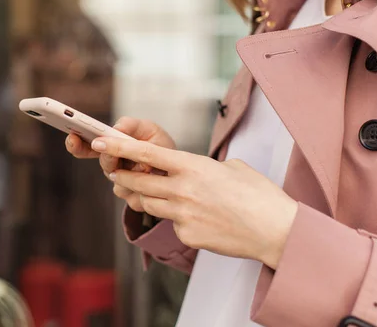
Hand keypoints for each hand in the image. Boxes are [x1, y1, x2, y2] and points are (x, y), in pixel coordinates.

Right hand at [66, 117, 175, 211]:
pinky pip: (133, 196)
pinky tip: (154, 179)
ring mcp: (122, 184)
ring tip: (150, 166)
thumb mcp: (150, 130)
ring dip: (135, 173)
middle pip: (104, 164)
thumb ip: (131, 125)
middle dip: (113, 157)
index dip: (76, 143)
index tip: (72, 137)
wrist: (180, 172)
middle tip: (119, 154)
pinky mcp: (134, 200)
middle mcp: (114, 166)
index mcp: (113, 147)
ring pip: (119, 182)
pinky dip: (147, 186)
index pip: (87, 147)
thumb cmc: (162, 147)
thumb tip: (115, 128)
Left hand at [90, 137, 297, 269]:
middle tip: (116, 173)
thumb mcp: (233, 168)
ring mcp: (182, 215)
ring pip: (148, 205)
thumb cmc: (259, 195)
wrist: (275, 230)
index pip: (146, 154)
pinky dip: (175, 219)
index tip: (101, 141)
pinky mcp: (187, 235)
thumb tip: (194, 171)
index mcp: (193, 167)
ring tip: (152, 193)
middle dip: (123, 177)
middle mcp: (182, 190)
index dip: (120, 147)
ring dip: (145, 198)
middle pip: (138, 183)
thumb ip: (205, 167)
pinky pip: (171, 224)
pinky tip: (195, 218)